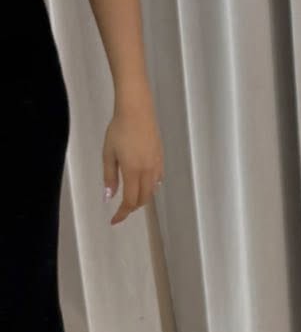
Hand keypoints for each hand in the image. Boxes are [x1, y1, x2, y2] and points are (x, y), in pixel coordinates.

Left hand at [102, 97, 164, 225]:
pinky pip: (157, 180)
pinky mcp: (161, 158)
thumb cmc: (118, 130)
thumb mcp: (108, 154)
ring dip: (141, 198)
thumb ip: (109, 177)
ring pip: (152, 191)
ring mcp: (157, 164)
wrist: (137, 111)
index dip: (122, 214)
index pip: (130, 201)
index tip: (113, 221)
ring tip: (130, 199)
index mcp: (133, 171)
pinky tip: (142, 184)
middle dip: (131, 208)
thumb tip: (109, 197)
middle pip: (143, 199)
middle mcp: (148, 171)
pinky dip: (150, 188)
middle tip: (119, 211)